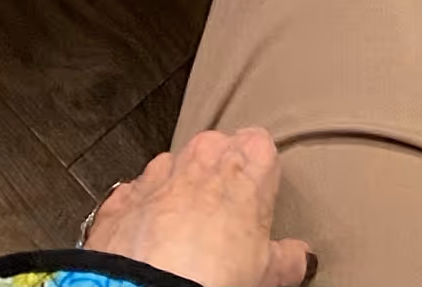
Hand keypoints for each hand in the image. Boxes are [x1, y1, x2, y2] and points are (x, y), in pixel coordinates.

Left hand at [86, 127, 308, 286]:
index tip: (255, 205)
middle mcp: (203, 154)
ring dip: (175, 194)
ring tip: (178, 238)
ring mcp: (158, 173)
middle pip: (214, 153)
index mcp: (247, 159)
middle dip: (215, 179)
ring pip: (171, 170)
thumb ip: (289, 257)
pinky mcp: (120, 199)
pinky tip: (144, 244)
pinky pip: (134, 197)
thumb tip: (301, 258)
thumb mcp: (268, 271)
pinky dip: (138, 215)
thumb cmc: (215, 275)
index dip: (257, 178)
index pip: (261, 147)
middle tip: (220, 224)